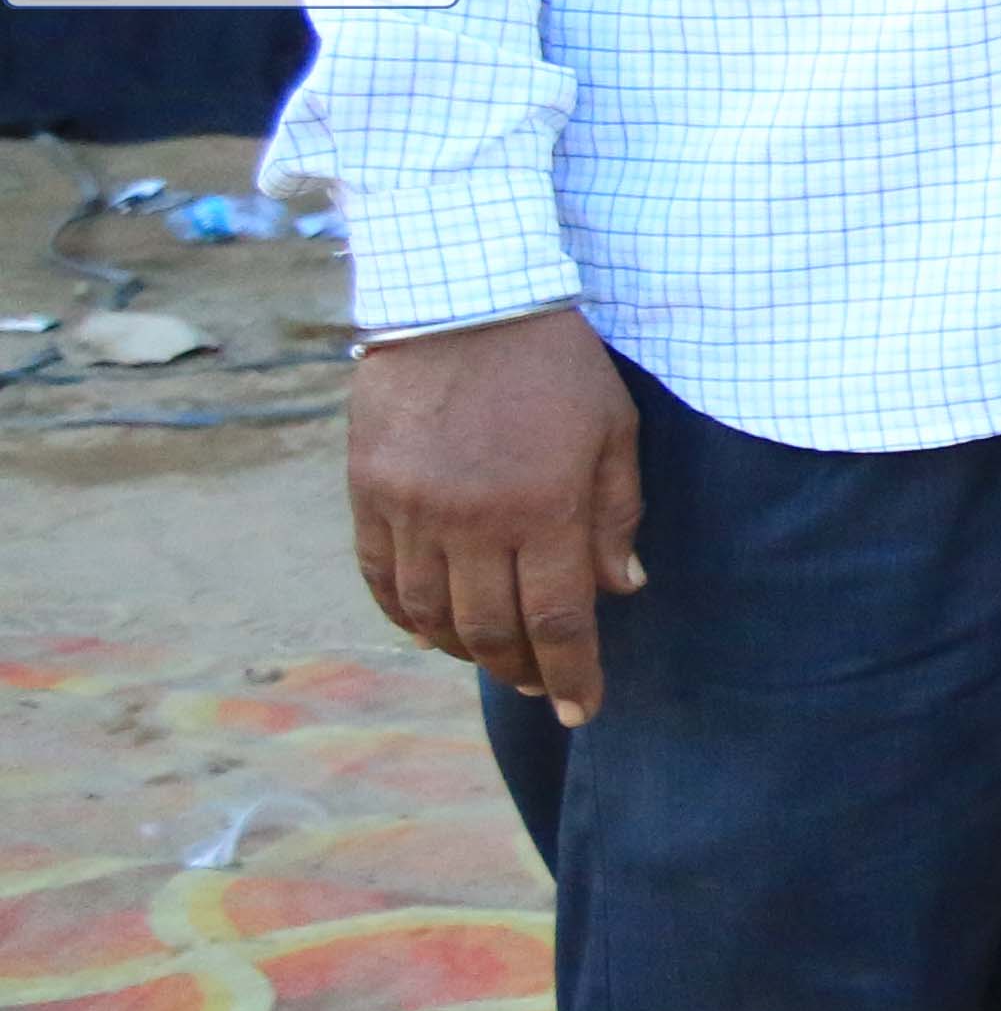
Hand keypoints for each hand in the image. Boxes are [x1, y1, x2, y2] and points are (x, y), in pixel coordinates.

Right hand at [348, 306, 643, 720]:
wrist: (462, 297)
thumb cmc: (556, 363)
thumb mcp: (614, 430)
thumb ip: (617, 514)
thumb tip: (621, 589)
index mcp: (545, 506)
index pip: (560, 619)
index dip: (572, 673)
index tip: (581, 712)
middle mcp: (475, 521)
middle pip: (491, 630)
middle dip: (520, 669)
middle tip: (539, 685)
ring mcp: (413, 511)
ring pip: (431, 615)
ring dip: (462, 649)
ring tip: (491, 658)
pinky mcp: (368, 494)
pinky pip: (380, 579)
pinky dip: (405, 615)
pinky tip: (429, 627)